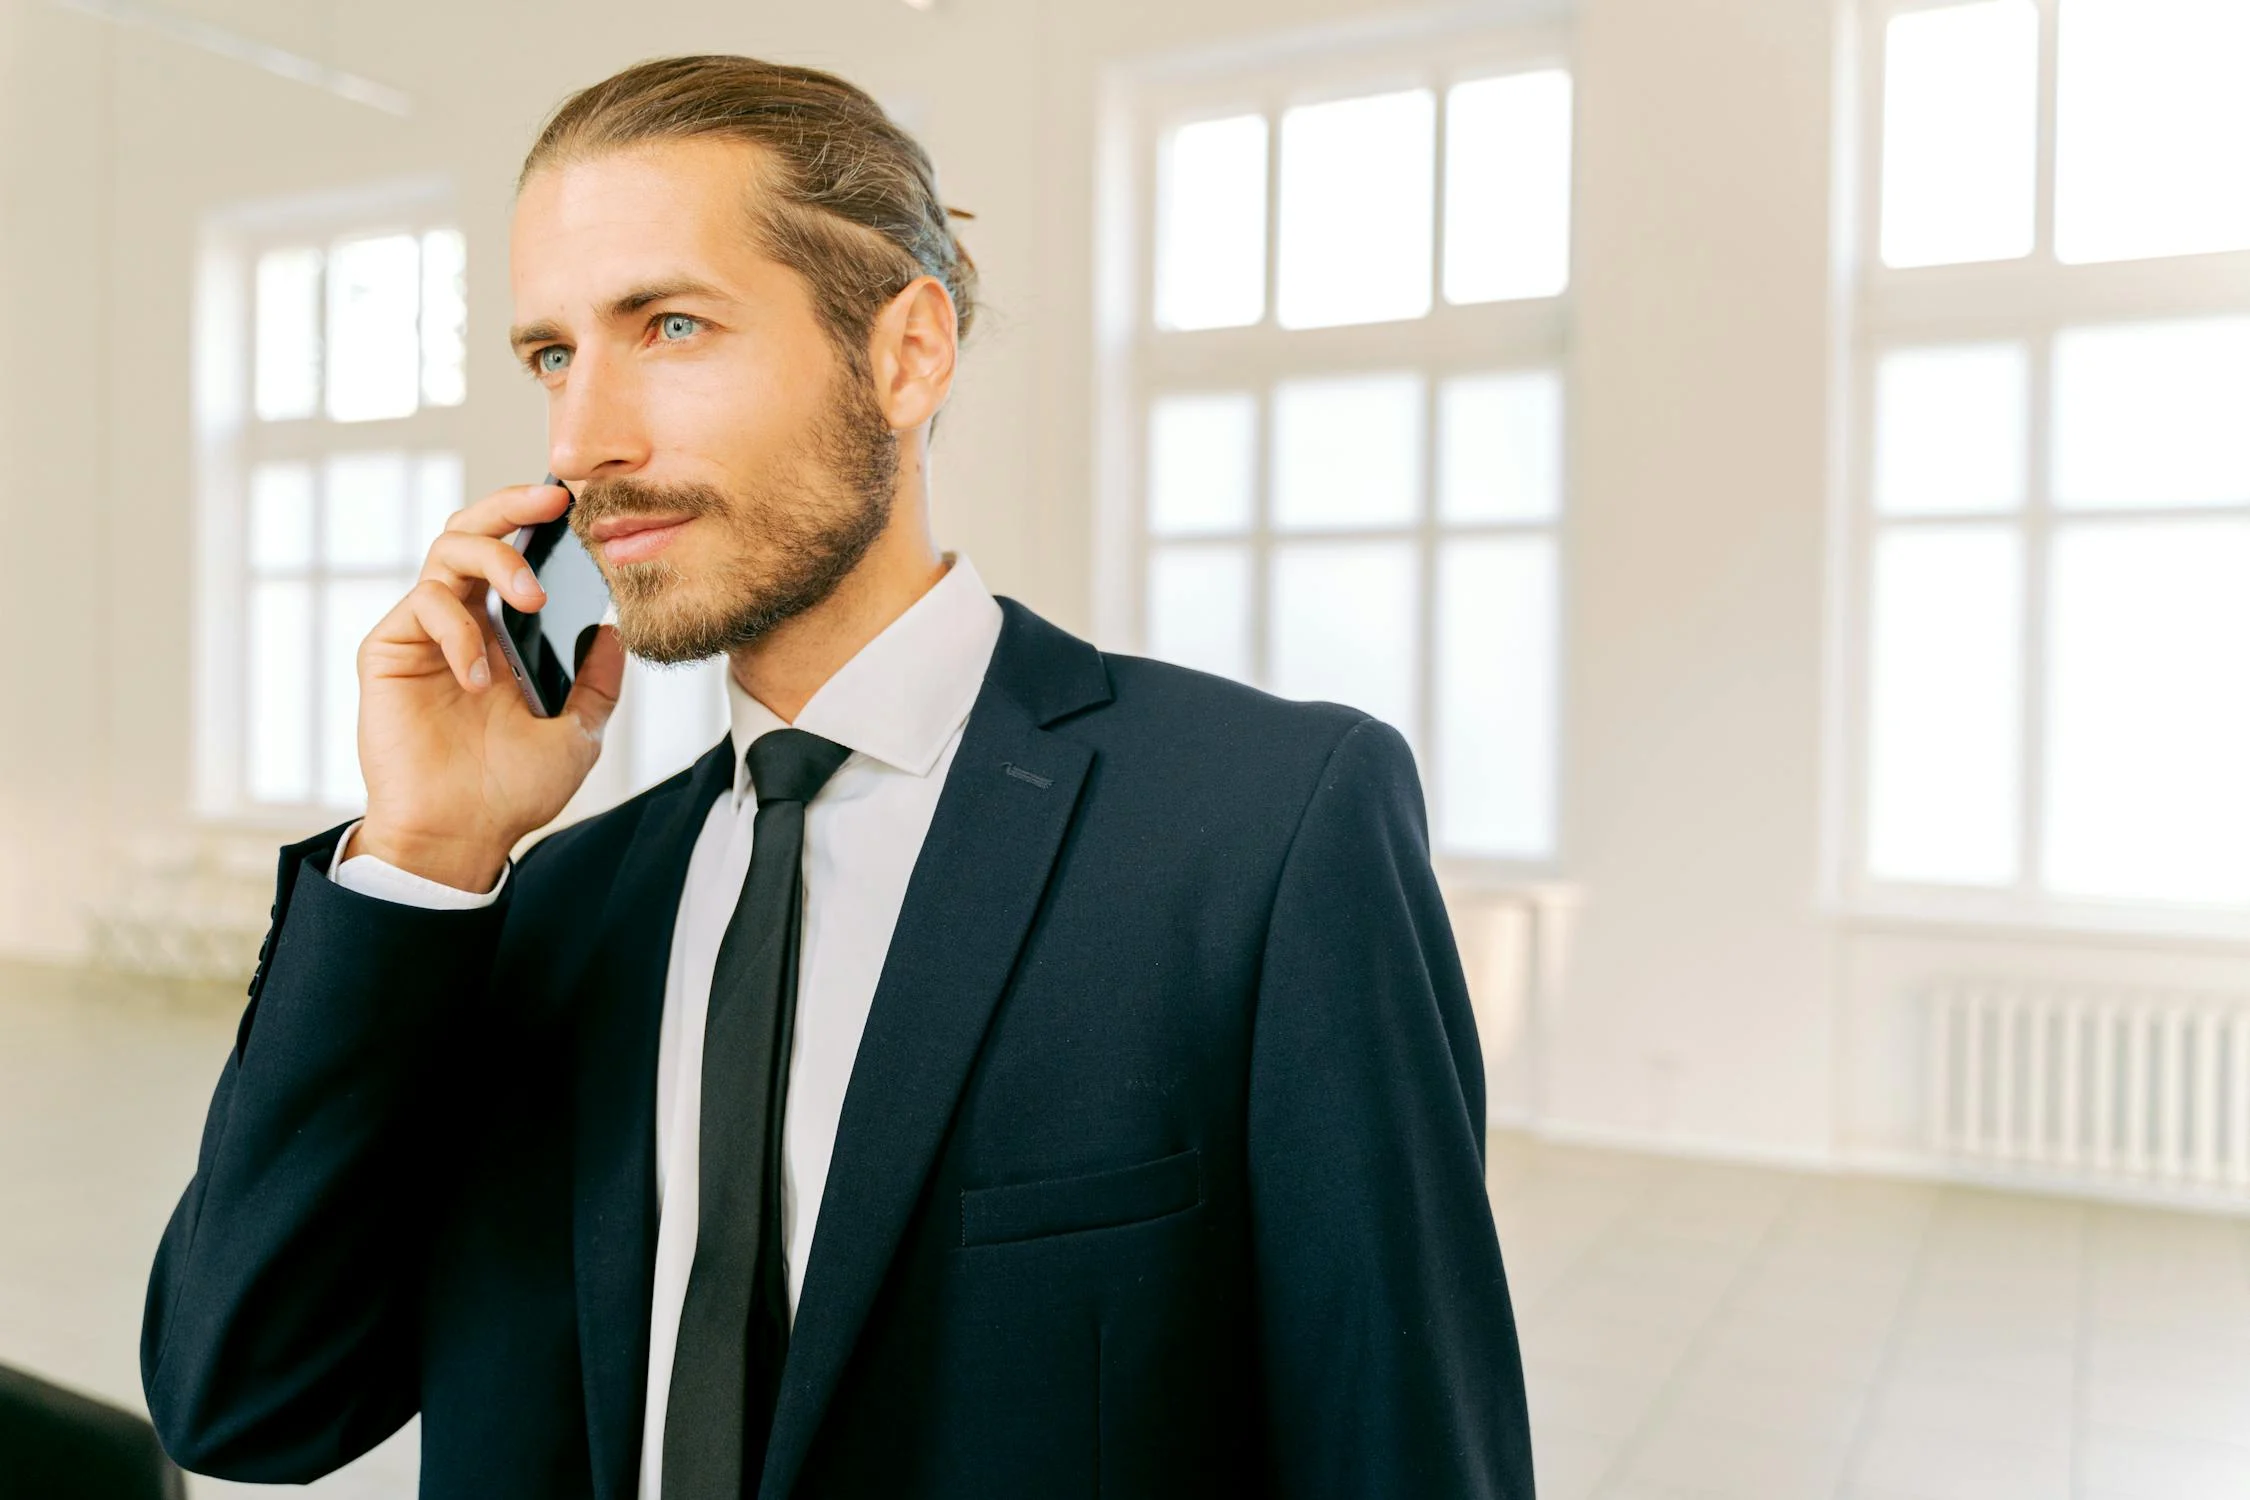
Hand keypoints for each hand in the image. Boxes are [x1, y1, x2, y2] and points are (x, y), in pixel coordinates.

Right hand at [350, 482, 625, 889]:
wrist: (460, 835)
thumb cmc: (511, 791)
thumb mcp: (578, 734)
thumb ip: (598, 682)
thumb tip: (615, 631)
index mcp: (503, 633)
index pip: (517, 557)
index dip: (541, 525)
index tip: (581, 508)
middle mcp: (462, 622)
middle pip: (474, 531)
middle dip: (513, 505)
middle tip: (554, 500)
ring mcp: (424, 633)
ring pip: (446, 550)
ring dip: (497, 559)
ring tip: (532, 601)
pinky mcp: (388, 650)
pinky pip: (424, 605)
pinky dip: (459, 631)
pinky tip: (479, 677)